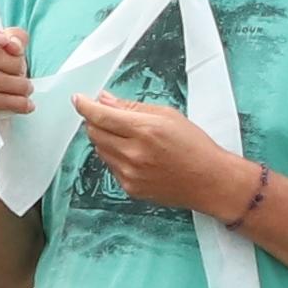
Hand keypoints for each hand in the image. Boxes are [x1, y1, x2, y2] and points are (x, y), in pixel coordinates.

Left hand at [71, 89, 259, 226]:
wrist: (210, 181)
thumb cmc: (194, 146)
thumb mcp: (168, 116)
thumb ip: (132, 108)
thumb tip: (105, 100)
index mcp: (144, 130)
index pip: (101, 116)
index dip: (85, 106)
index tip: (78, 99)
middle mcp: (133, 154)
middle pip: (94, 133)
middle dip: (95, 120)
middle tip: (105, 114)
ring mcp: (130, 174)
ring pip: (100, 150)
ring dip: (105, 138)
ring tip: (127, 135)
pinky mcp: (130, 188)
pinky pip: (111, 166)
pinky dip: (115, 155)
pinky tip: (135, 153)